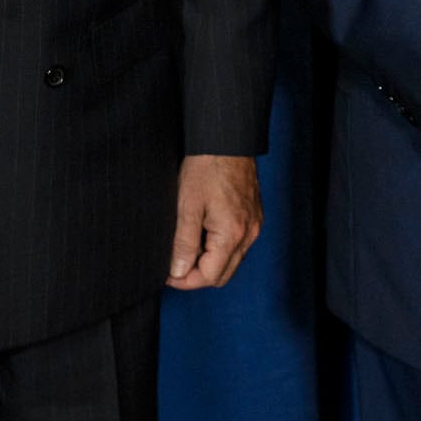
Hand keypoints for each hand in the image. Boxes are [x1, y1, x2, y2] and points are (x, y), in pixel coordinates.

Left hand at [168, 154, 262, 289]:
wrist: (227, 140)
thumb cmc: (206, 167)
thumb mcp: (187, 206)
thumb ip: (183, 243)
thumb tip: (178, 272)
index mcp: (232, 234)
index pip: (209, 276)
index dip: (185, 280)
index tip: (167, 273)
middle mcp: (248, 234)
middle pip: (222, 275)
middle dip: (197, 276)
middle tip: (174, 264)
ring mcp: (254, 226)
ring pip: (231, 262)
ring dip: (209, 263)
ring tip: (187, 247)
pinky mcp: (253, 218)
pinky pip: (238, 246)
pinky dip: (220, 249)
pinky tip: (203, 234)